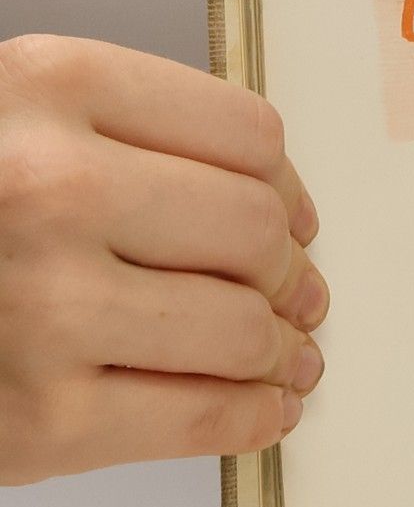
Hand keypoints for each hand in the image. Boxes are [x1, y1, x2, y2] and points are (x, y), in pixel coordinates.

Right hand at [0, 35, 326, 484]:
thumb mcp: (12, 122)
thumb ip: (127, 136)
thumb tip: (282, 207)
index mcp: (47, 86)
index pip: (249, 135)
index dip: (285, 187)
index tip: (288, 215)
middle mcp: (47, 188)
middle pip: (257, 232)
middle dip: (286, 272)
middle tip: (292, 293)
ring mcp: (44, 308)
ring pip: (245, 328)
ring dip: (280, 349)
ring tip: (284, 354)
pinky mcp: (41, 420)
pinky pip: (207, 418)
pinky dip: (256, 416)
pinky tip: (265, 407)